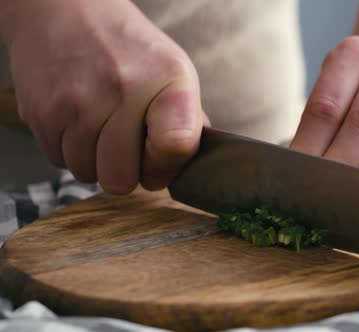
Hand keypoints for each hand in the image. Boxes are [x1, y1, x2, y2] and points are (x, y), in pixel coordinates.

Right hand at [1, 0, 207, 193]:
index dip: (166, 166)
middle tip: (128, 148)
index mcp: (166, 80)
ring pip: (88, 174)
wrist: (63, 10)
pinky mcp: (42, 113)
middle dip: (127, 172)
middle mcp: (121, 90)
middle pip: (122, 179)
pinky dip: (70, 150)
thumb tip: (192, 163)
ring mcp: (76, 103)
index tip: (160, 155)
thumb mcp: (172, 71)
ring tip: (101, 127)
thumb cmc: (126, 47)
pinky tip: (78, 121)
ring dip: (96, 161)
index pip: (175, 147)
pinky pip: (59, 161)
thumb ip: (187, 119)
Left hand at [290, 36, 358, 184]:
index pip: (328, 106)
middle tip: (326, 192)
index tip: (301, 176)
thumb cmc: (357, 90)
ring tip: (354, 200)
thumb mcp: (333, 90)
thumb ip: (319, 124)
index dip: (312, 146)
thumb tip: (303, 171)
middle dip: (344, 163)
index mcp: (355, 54)